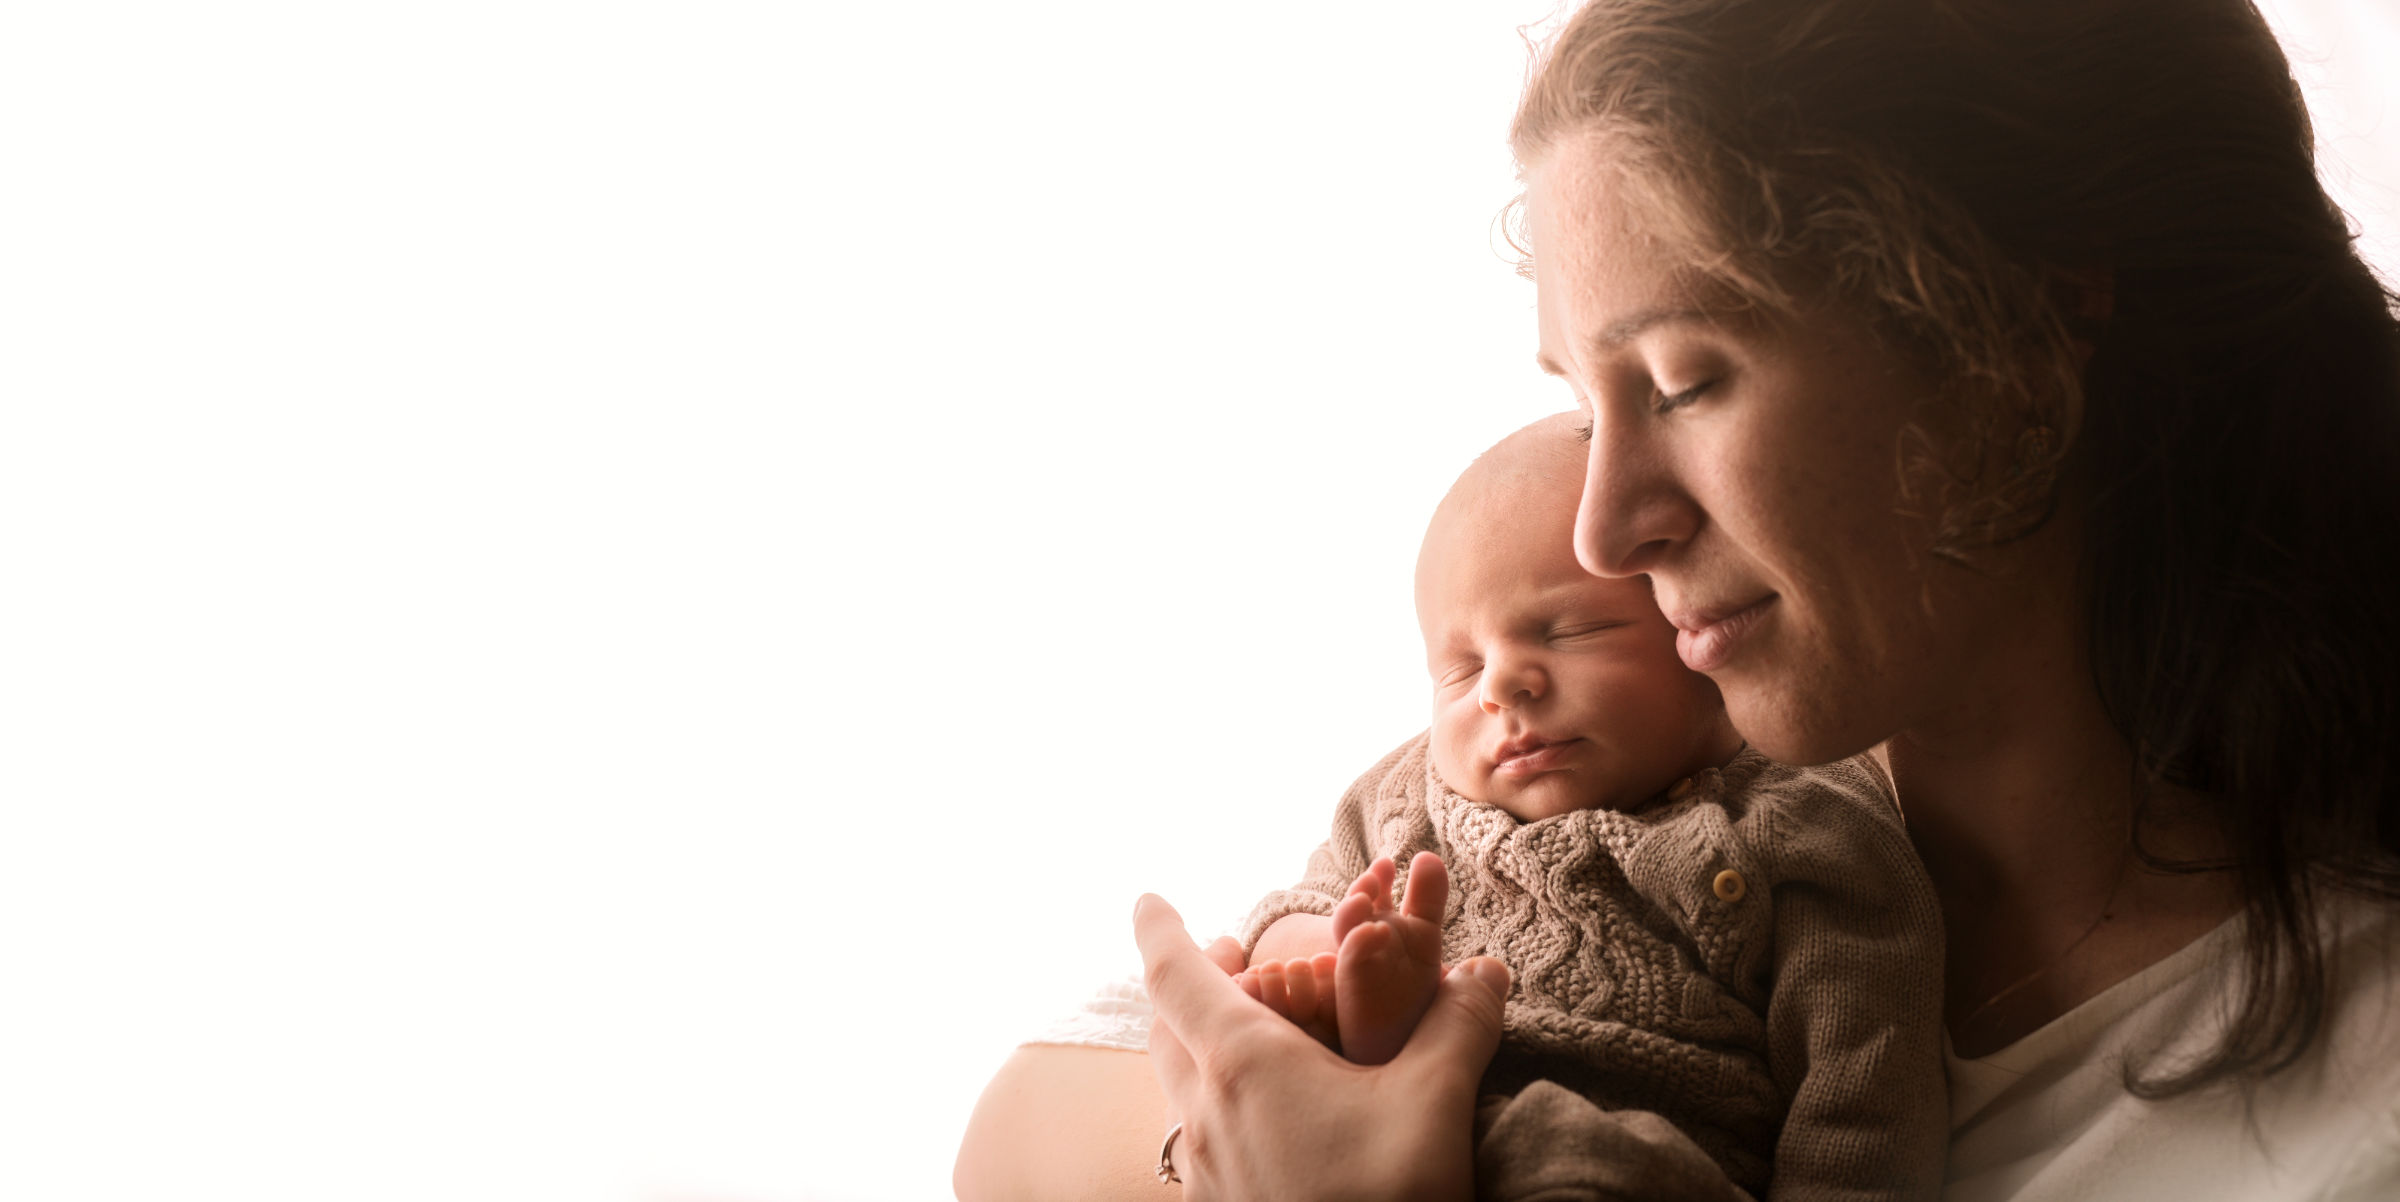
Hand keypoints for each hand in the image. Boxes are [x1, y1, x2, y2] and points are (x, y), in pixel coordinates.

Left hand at [1136, 887, 1510, 1201]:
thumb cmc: (1387, 1198)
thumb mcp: (1434, 1103)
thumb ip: (1457, 1026)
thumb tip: (1483, 971)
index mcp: (1241, 1065)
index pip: (1174, 976)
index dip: (1158, 928)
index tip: (1145, 897)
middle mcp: (1206, 1113)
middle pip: (1166, 1028)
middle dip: (1188, 982)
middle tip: (1226, 956)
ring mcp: (1207, 1170)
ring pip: (1178, 1086)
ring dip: (1201, 1043)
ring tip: (1252, 1031)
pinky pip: (1199, 1136)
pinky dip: (1217, 1098)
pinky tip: (1269, 1116)